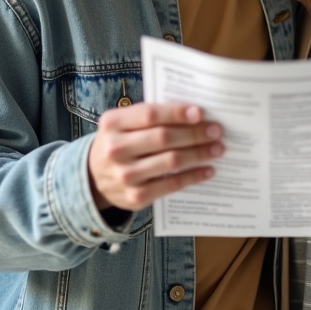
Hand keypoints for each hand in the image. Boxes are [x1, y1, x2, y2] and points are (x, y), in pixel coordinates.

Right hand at [87, 102, 222, 211]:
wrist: (93, 179)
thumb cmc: (119, 143)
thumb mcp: (123, 124)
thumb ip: (150, 116)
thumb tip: (194, 113)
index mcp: (113, 124)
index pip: (150, 114)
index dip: (177, 113)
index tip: (200, 112)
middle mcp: (116, 149)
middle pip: (163, 138)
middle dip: (194, 133)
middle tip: (217, 131)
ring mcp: (125, 175)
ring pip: (171, 161)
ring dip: (199, 154)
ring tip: (217, 149)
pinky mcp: (135, 197)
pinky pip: (171, 184)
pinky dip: (193, 176)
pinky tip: (207, 170)